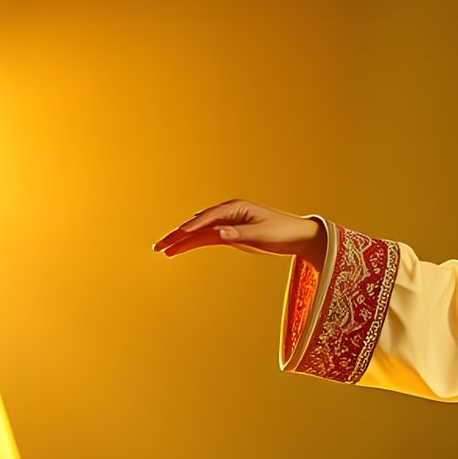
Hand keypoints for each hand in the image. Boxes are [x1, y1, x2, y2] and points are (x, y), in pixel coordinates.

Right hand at [152, 201, 323, 261]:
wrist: (298, 236)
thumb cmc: (283, 232)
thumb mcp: (262, 235)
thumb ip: (239, 235)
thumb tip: (219, 234)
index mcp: (235, 208)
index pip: (208, 217)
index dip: (193, 226)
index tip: (179, 235)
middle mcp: (228, 214)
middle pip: (198, 224)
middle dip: (178, 234)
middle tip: (159, 246)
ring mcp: (227, 224)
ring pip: (199, 232)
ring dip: (181, 241)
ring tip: (162, 250)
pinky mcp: (230, 234)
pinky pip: (207, 239)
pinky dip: (193, 243)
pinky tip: (178, 248)